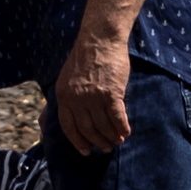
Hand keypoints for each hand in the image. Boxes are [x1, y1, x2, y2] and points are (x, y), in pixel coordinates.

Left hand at [54, 30, 132, 154]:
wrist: (100, 39)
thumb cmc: (86, 56)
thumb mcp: (67, 78)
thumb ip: (68, 97)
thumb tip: (68, 115)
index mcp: (63, 96)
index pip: (68, 127)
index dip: (77, 141)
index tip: (85, 150)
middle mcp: (76, 99)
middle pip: (87, 129)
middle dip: (98, 142)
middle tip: (106, 148)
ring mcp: (93, 97)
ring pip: (103, 126)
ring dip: (112, 136)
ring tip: (118, 141)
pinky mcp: (111, 93)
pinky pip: (117, 117)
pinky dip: (122, 127)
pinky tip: (126, 132)